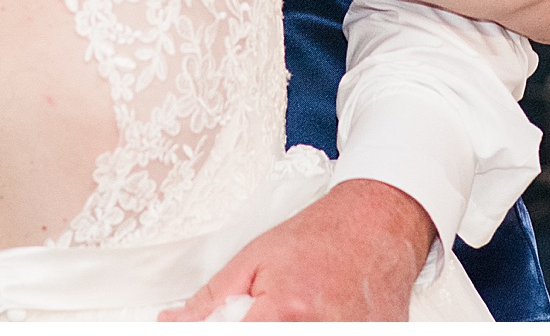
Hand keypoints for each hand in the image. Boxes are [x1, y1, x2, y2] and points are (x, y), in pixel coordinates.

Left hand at [162, 178, 434, 321]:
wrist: (378, 224)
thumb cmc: (318, 237)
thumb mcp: (255, 258)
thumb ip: (212, 299)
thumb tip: (172, 322)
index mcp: (286, 312)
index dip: (225, 334)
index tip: (228, 326)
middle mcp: (322, 330)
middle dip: (264, 326)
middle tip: (270, 312)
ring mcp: (351, 335)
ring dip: (294, 326)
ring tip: (300, 309)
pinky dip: (323, 327)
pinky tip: (323, 312)